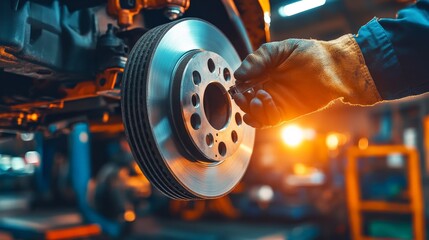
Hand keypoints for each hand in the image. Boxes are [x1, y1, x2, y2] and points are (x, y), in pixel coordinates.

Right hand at [233, 34, 381, 127]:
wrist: (335, 68)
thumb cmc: (311, 54)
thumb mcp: (280, 50)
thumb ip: (257, 60)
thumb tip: (238, 75)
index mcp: (264, 73)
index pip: (244, 84)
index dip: (238, 87)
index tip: (237, 87)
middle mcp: (268, 88)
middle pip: (247, 101)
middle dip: (242, 100)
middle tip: (243, 96)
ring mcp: (277, 102)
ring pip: (256, 113)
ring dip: (251, 109)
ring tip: (257, 98)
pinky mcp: (287, 113)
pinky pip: (269, 120)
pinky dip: (262, 117)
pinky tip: (263, 107)